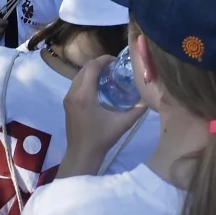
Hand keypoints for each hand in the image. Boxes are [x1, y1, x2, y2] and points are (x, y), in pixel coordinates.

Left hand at [59, 54, 145, 177]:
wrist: (82, 154)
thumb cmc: (101, 139)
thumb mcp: (122, 124)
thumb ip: (137, 111)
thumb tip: (149, 99)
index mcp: (85, 95)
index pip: (92, 67)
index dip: (104, 60)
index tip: (116, 60)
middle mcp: (73, 93)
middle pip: (84, 68)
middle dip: (98, 63)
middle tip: (114, 66)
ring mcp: (68, 98)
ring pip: (78, 76)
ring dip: (91, 71)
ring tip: (107, 75)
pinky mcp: (67, 103)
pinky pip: (76, 84)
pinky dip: (86, 80)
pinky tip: (98, 87)